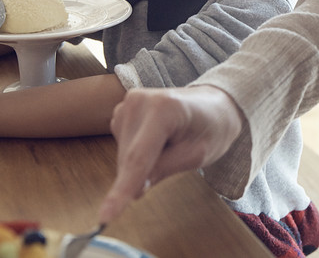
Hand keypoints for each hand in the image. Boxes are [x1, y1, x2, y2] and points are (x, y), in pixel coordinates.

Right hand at [98, 85, 243, 223]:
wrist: (213, 105)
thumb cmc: (211, 127)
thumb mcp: (197, 154)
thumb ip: (164, 170)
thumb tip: (133, 190)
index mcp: (163, 108)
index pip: (138, 158)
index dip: (122, 189)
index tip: (105, 217)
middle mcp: (139, 101)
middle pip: (128, 158)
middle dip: (142, 174)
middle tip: (174, 159)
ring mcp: (128, 103)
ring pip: (123, 155)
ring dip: (142, 162)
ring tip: (171, 142)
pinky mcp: (122, 109)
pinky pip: (122, 146)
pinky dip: (138, 152)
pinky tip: (159, 139)